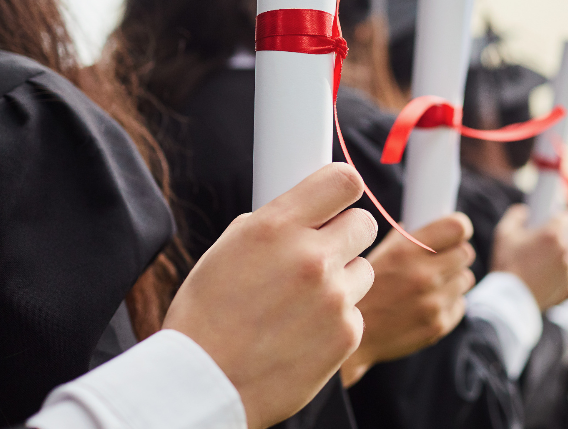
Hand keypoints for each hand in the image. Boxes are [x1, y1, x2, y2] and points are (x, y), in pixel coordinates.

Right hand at [163, 163, 376, 428]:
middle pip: (364, 222)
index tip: (339, 199)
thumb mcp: (229, 250)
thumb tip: (310, 208)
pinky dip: (336, 319)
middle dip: (346, 234)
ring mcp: (333, 297)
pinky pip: (356, 311)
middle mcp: (310, 257)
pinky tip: (302, 332)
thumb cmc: (207, 315)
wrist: (203, 385)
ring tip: (303, 302)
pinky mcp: (347, 333)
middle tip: (323, 252)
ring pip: (364, 269)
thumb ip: (276, 224)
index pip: (342, 181)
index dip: (343, 189)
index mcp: (275, 228)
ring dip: (342, 279)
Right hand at [340, 213, 476, 385]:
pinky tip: (427, 304)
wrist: (350, 339)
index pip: (458, 227)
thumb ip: (403, 238)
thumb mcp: (376, 255)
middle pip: (466, 253)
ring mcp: (433, 303)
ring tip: (431, 285)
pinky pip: (460, 304)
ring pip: (466, 279)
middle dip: (455, 254)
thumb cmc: (362, 292)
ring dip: (453, 279)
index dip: (459, 228)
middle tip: (441, 259)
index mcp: (407, 251)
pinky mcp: (439, 325)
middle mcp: (424, 276)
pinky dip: (449, 303)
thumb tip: (422, 223)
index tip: (456, 232)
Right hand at [490, 205, 567, 309]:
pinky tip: (552, 273)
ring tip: (551, 259)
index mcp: (552, 233)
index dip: (561, 218)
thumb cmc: (506, 264)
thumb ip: (515, 215)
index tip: (555, 221)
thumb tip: (524, 210)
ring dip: (567, 254)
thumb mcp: (504, 233)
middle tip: (548, 243)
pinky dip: (566, 272)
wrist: (510, 299)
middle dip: (563, 237)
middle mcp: (566, 249)